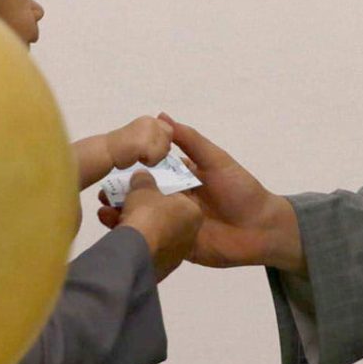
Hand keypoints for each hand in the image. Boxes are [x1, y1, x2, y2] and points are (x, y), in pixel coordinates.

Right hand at [103, 115, 304, 273]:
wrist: (262, 229)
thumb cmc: (241, 190)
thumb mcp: (215, 160)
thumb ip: (190, 141)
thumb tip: (161, 116)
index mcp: (182, 179)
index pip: (151, 172)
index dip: (131, 170)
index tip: (109, 167)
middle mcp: (174, 201)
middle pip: (142, 196)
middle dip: (121, 195)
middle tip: (100, 194)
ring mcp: (174, 225)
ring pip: (145, 219)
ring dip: (124, 216)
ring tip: (104, 214)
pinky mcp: (177, 247)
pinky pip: (154, 242)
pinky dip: (138, 239)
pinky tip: (122, 237)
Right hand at [117, 170, 200, 280]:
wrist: (138, 254)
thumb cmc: (148, 214)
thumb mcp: (144, 187)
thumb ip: (144, 179)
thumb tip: (142, 176)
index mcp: (193, 212)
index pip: (177, 193)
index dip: (156, 184)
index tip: (139, 181)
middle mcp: (188, 233)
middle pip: (158, 211)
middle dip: (135, 201)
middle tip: (115, 194)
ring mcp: (173, 253)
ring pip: (146, 228)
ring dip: (124, 216)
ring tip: (104, 209)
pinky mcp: (157, 267)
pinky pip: (141, 244)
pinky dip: (125, 234)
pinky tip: (106, 223)